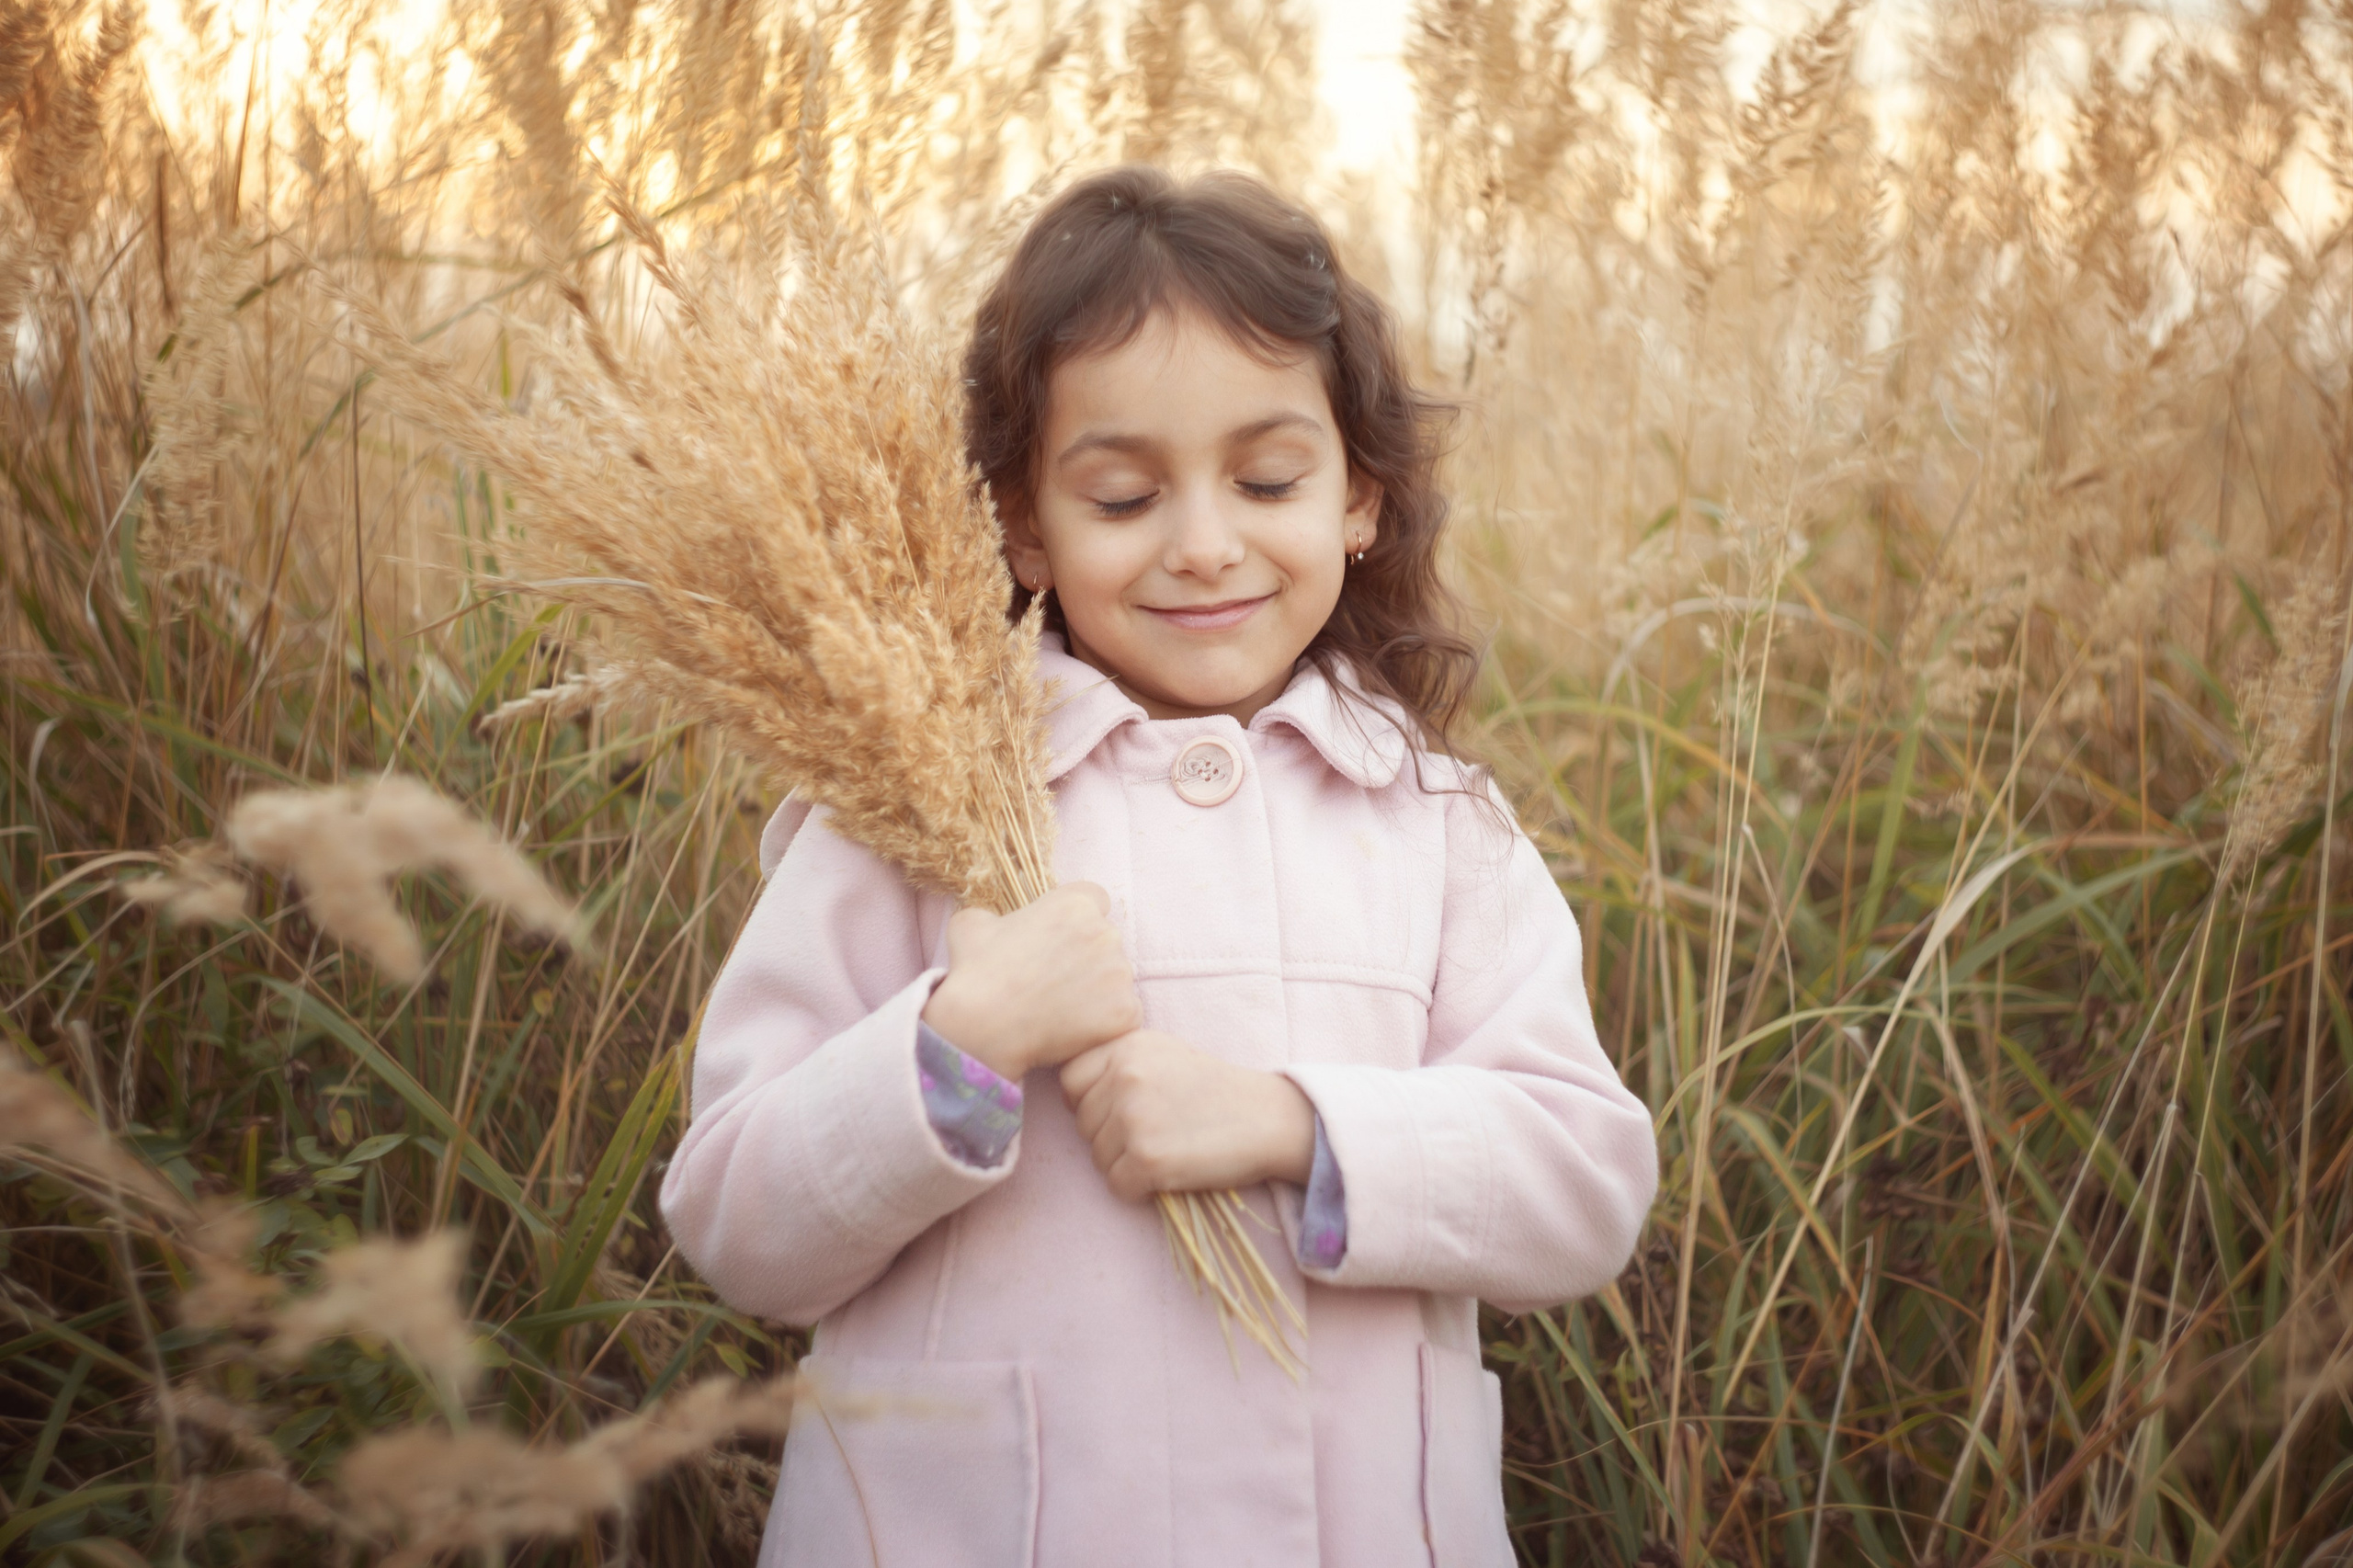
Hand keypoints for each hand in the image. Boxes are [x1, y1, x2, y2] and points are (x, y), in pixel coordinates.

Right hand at [920, 883, 1141, 1079]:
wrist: (982, 1028)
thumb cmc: (975, 973)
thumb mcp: (971, 924)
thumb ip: (996, 915)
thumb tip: (997, 924)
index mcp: (1076, 905)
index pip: (1096, 900)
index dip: (1079, 920)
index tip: (1064, 940)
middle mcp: (1106, 933)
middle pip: (1107, 941)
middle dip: (1088, 957)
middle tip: (1055, 982)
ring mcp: (1120, 974)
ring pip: (1117, 979)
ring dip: (1097, 991)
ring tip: (1060, 1010)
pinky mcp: (1127, 1013)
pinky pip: (1124, 1015)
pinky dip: (1105, 1024)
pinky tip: (1073, 1031)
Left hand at [1059, 1031, 1315, 1201]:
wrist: (1268, 1118)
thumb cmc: (1216, 1089)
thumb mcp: (1165, 1053)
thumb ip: (1119, 1062)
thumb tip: (1070, 1089)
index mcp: (1127, 1046)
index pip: (1070, 1080)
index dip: (1089, 1102)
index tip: (1119, 1111)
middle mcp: (1125, 1076)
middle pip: (1082, 1123)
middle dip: (1109, 1136)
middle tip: (1154, 1134)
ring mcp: (1134, 1118)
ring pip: (1097, 1157)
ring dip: (1125, 1164)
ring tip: (1167, 1150)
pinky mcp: (1147, 1158)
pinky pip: (1117, 1185)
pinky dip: (1139, 1189)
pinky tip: (1169, 1173)